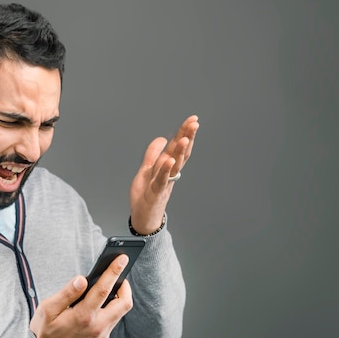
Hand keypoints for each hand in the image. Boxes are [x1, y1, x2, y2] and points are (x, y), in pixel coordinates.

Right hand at [29, 255, 132, 337]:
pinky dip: (112, 308)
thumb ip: (66, 293)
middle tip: (119, 275)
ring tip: (110, 286)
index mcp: (83, 316)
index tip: (122, 258)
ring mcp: (101, 335)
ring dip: (119, 297)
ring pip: (120, 313)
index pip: (103, 289)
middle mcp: (97, 327)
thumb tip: (82, 279)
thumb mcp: (48, 309)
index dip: (114, 271)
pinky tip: (102, 302)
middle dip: (125, 286)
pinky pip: (113, 321)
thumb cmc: (44, 332)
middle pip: (124, 303)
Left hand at [129, 115, 198, 234]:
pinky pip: (161, 180)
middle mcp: (169, 173)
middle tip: (194, 124)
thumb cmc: (146, 194)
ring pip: (174, 165)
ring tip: (185, 138)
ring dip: (180, 152)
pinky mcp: (156, 192)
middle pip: (180, 153)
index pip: (178, 147)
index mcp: (167, 166)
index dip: (185, 133)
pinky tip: (169, 160)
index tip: (193, 119)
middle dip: (187, 138)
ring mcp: (163, 183)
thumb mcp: (147, 170)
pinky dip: (165, 170)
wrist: (144, 217)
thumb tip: (161, 138)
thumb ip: (153, 154)